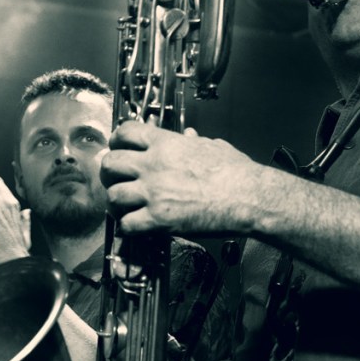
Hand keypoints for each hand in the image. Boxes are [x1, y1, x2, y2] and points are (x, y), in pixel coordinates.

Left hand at [100, 121, 258, 235]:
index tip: (118, 148)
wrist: (250, 197)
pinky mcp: (159, 219)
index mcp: (166, 144)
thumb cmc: (237, 173)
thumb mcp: (213, 146)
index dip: (117, 140)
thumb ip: (195, 141)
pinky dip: (127, 228)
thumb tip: (189, 136)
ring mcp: (154, 192)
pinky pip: (127, 225)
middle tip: (116, 180)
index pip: (125, 132)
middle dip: (109, 174)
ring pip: (113, 196)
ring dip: (116, 203)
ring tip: (124, 207)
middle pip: (110, 163)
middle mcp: (154, 165)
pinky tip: (136, 227)